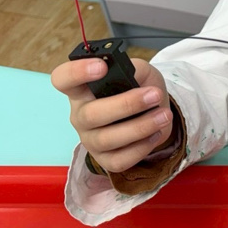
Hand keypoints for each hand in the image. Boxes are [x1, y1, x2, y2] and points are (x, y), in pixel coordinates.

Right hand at [51, 58, 172, 172]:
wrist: (153, 110)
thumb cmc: (139, 87)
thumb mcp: (140, 71)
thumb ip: (134, 69)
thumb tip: (132, 75)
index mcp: (81, 89)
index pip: (63, 79)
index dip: (76, 72)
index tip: (101, 66)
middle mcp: (80, 115)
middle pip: (90, 115)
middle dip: (126, 105)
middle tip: (154, 95)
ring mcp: (90, 139)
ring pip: (106, 139)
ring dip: (140, 127)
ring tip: (164, 115)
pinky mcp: (104, 159)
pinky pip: (119, 160)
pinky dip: (141, 148)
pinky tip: (156, 134)